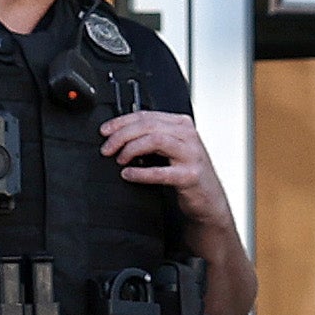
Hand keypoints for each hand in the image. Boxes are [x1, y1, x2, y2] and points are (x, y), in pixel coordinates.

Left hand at [99, 106, 234, 236]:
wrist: (209, 199)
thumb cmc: (187, 173)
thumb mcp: (171, 149)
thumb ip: (152, 137)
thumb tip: (120, 134)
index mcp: (182, 125)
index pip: (146, 115)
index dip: (122, 122)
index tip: (105, 131)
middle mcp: (188, 136)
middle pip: (149, 126)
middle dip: (122, 135)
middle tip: (107, 147)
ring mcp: (191, 155)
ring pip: (155, 140)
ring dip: (131, 148)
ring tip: (119, 159)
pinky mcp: (190, 176)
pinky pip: (161, 172)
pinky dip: (141, 173)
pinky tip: (128, 174)